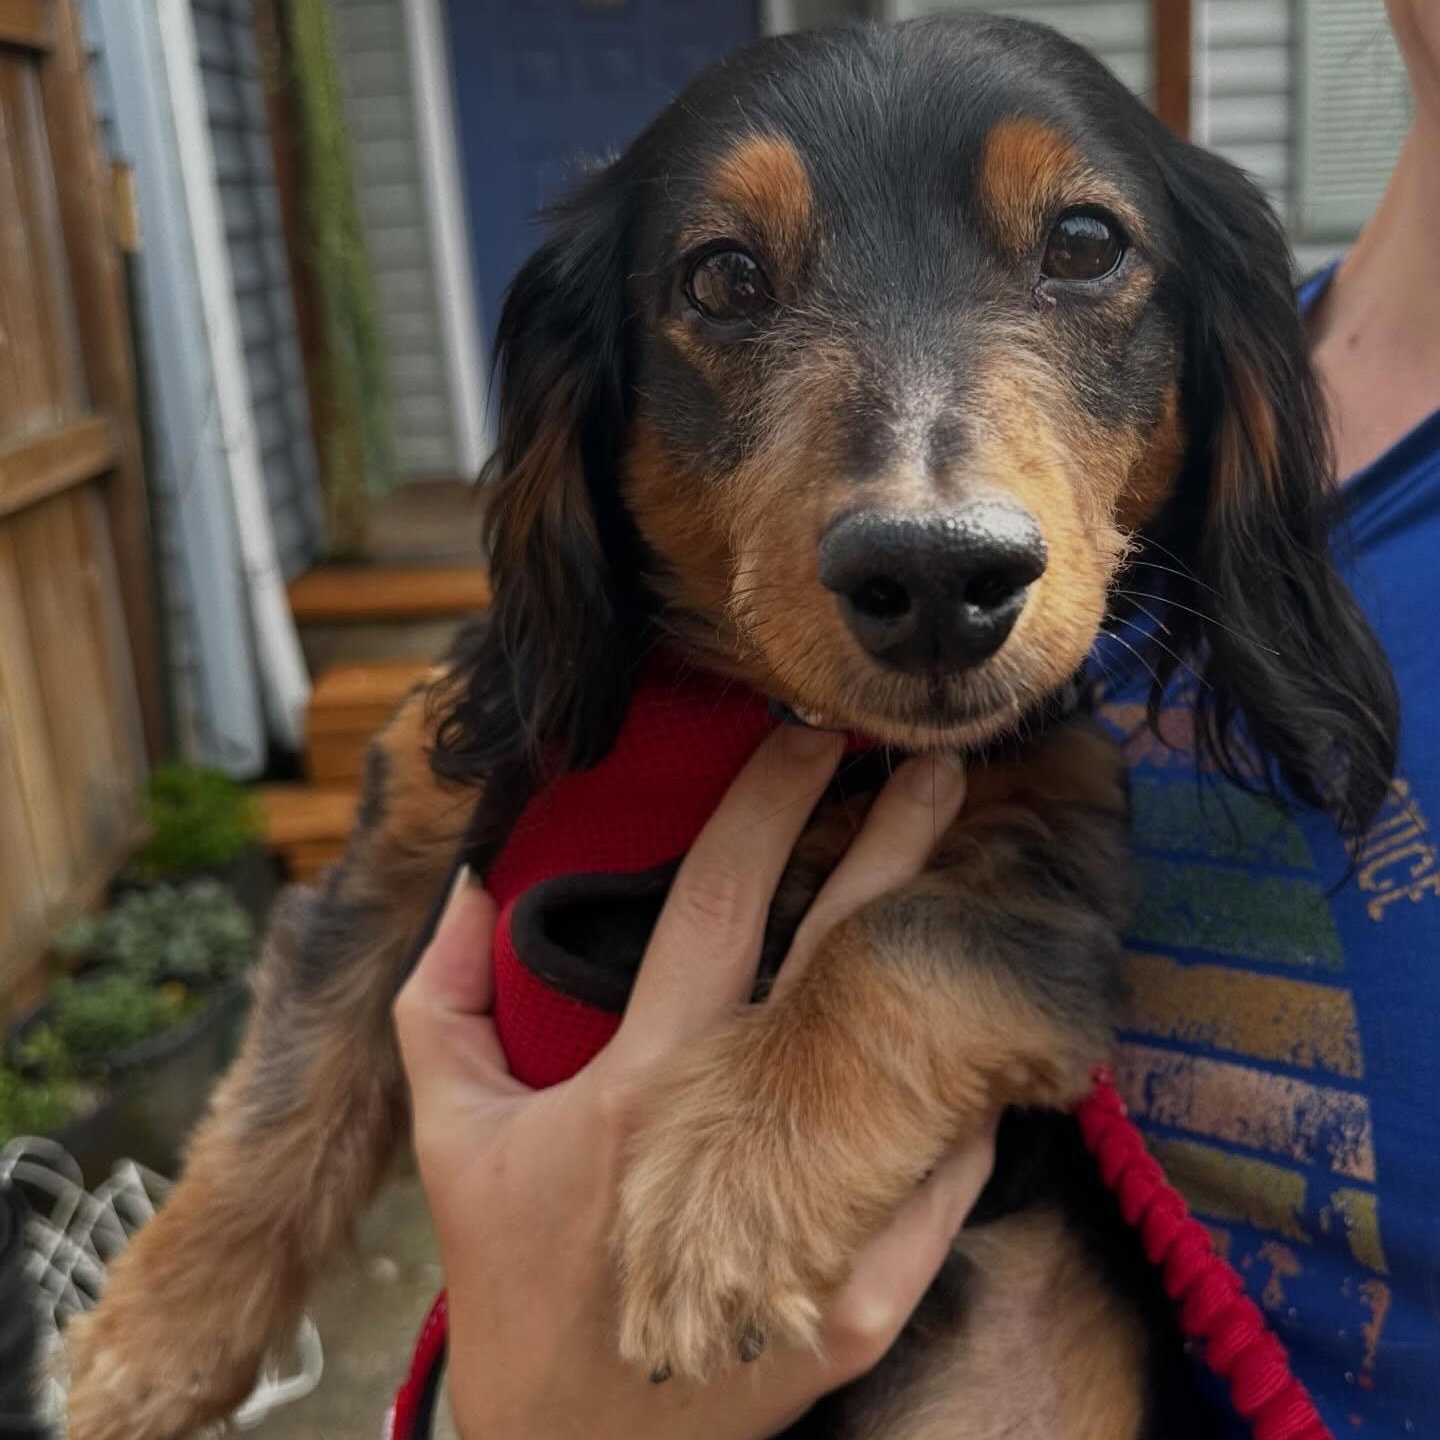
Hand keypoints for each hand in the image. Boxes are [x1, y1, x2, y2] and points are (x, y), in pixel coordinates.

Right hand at [394, 725, 995, 1439]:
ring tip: (979, 883)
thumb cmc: (510, 1277)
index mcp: (643, 1083)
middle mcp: (739, 1136)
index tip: (805, 741)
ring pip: (913, 1062)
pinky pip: (943, 1179)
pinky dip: (968, 1104)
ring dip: (949, 965)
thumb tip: (473, 884)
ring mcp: (815, 1222)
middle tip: (937, 769)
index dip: (764, 808)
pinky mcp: (868, 1303)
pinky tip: (988, 1042)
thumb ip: (446, 1001)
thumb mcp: (449, 1134)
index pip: (717, 905)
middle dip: (893, 845)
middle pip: (838, 958)